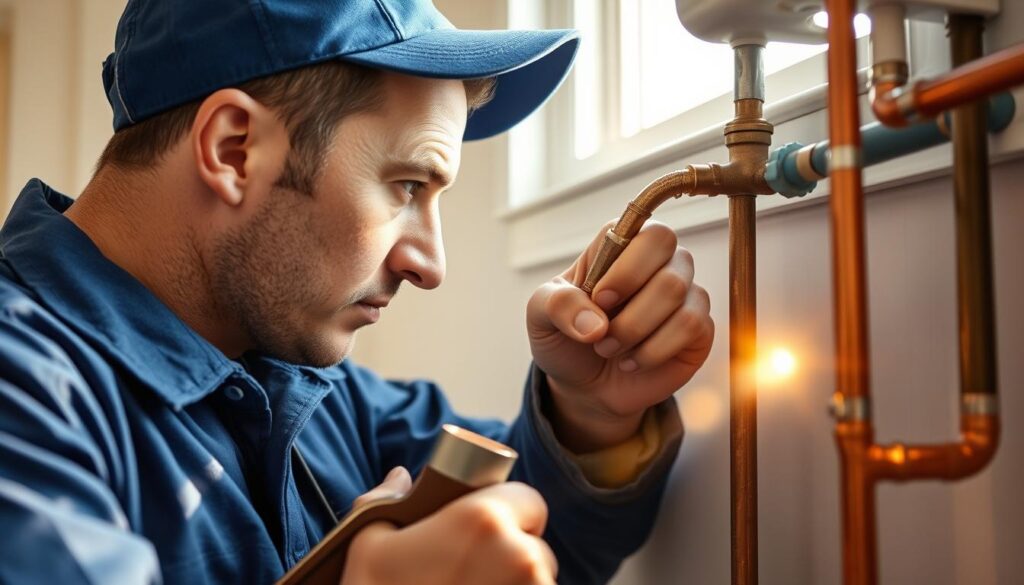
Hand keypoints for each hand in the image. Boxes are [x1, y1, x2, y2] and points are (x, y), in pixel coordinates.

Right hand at [341, 481, 556, 584]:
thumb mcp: (368, 544)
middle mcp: (521, 555)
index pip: (529, 500)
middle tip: (475, 572)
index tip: (491, 532)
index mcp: (485, 519)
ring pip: (538, 582)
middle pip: (535, 546)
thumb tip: (401, 478)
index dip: (511, 513)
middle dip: (514, 555)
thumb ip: (385, 500)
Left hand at [527, 221, 713, 451]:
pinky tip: (632, 361)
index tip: (598, 298)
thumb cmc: (565, 338)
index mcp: (622, 244)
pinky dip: (652, 351)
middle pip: (671, 254)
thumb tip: (597, 324)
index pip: (645, 229)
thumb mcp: (540, 317)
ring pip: (677, 294)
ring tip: (608, 347)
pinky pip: (691, 326)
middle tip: (602, 330)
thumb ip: (557, 305)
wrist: (584, 386)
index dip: (625, 266)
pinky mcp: (699, 327)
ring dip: (634, 331)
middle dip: (631, 300)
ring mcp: (684, 292)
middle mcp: (660, 261)